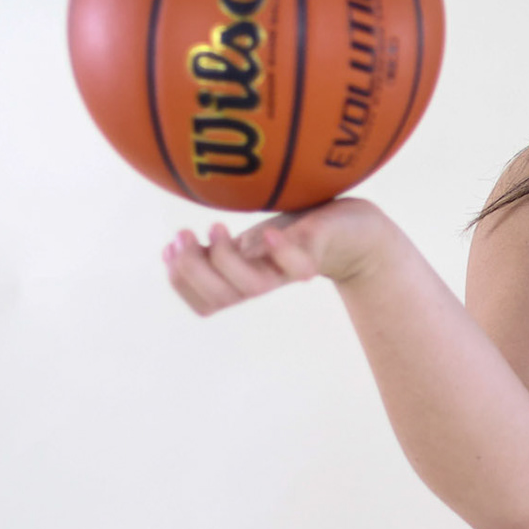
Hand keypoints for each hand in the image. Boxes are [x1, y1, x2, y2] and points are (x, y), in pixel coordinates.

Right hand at [162, 197, 390, 314]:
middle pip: (220, 298)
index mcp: (245, 278)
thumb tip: (175, 244)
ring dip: (225, 260)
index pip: (204, 302)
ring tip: (216, 227)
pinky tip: (269, 234)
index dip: (180, 281)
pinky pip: (298, 263)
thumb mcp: (255, 238)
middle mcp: (264, 279)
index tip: (168, 247)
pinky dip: (281, 252)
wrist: (361, 232)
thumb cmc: (302, 232)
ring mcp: (290, 268)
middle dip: (191, 270)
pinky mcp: (318, 251)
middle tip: (184, 235)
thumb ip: (224, 246)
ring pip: (253, 287)